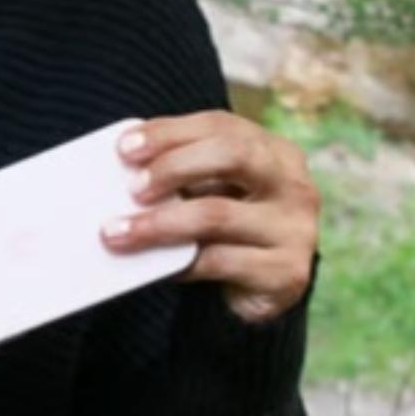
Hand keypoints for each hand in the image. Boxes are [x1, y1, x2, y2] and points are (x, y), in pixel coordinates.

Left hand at [99, 111, 319, 324]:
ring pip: (217, 214)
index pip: (220, 126)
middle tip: (132, 188)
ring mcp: (296, 229)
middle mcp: (293, 184)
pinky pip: (220, 262)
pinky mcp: (287, 273)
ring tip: (118, 232)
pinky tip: (155, 266)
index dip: (170, 132)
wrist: (264, 289)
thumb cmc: (227, 228)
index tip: (125, 148)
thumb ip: (182, 174)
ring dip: (159, 223)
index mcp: (274, 151)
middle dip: (173, 166)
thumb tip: (121, 167)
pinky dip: (180, 263)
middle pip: (231, 155)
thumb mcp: (211, 192)